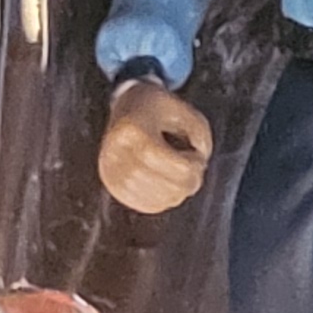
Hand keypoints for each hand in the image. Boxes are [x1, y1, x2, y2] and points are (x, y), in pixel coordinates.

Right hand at [98, 78, 213, 212]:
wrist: (128, 107)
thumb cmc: (159, 109)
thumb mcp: (186, 112)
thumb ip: (201, 136)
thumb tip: (201, 160)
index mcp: (131, 129)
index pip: (159, 159)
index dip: (188, 165)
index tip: (199, 158)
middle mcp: (115, 153)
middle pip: (157, 184)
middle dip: (188, 182)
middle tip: (195, 168)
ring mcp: (111, 172)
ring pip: (155, 200)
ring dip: (178, 191)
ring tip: (180, 172)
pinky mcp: (113, 185)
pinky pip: (147, 206)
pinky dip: (166, 199)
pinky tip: (170, 183)